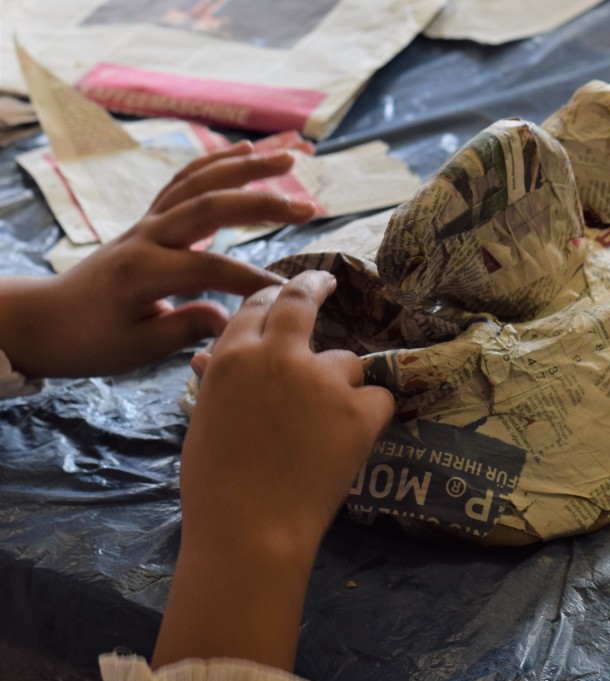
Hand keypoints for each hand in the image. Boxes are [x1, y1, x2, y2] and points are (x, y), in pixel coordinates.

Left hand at [0, 141, 315, 378]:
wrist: (49, 318)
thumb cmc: (91, 340)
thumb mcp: (137, 348)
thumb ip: (185, 327)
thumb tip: (232, 318)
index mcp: (143, 271)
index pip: (211, 268)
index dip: (253, 280)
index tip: (289, 292)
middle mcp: (147, 236)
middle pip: (210, 205)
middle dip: (263, 203)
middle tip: (309, 207)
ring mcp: (148, 221)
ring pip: (201, 182)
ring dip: (247, 166)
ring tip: (291, 157)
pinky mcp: (150, 218)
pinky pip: (186, 181)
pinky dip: (216, 163)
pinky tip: (245, 151)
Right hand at [153, 270, 394, 669]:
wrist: (250, 532)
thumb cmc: (215, 486)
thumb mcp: (205, 422)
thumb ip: (217, 383)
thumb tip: (209, 359)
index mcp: (234, 357)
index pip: (257, 306)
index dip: (274, 296)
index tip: (289, 291)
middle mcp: (280, 355)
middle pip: (301, 300)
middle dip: (315, 284)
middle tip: (325, 281)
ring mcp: (324, 380)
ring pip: (348, 362)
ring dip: (341, 384)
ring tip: (326, 426)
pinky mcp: (360, 410)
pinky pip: (378, 398)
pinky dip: (369, 415)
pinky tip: (353, 439)